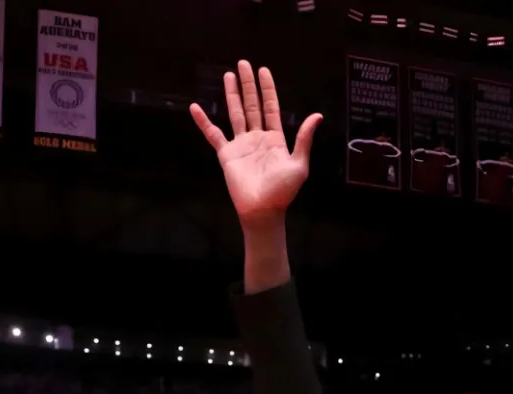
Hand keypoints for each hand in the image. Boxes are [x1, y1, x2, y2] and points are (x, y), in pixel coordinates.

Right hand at [190, 60, 321, 226]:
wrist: (263, 210)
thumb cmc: (283, 191)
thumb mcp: (299, 164)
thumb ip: (304, 139)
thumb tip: (317, 115)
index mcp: (276, 140)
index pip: (270, 108)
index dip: (267, 90)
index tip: (263, 70)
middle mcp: (258, 139)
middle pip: (252, 106)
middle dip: (249, 85)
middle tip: (244, 64)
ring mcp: (241, 145)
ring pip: (235, 114)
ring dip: (232, 95)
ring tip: (228, 75)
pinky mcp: (227, 154)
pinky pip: (213, 134)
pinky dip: (203, 121)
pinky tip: (195, 107)